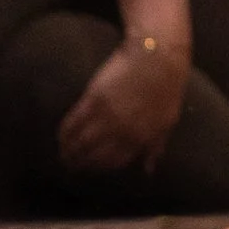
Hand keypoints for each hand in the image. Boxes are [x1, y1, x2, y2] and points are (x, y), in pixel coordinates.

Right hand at [57, 36, 189, 174]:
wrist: (156, 58)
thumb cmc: (167, 87)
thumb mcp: (167, 121)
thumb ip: (155, 146)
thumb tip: (148, 169)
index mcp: (140, 138)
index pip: (115, 161)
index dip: (101, 167)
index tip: (92, 169)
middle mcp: (121, 132)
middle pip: (94, 154)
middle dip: (80, 162)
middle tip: (70, 165)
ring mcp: (106, 116)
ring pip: (81, 140)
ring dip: (68, 149)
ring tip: (62, 153)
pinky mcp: (94, 99)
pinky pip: (75, 121)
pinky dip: (65, 130)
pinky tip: (60, 135)